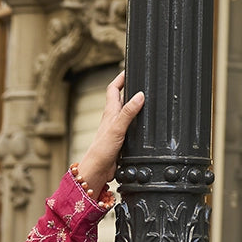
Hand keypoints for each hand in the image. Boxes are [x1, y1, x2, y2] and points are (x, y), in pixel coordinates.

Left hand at [73, 72, 144, 200]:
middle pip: (121, 99)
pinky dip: (136, 123)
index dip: (121, 78)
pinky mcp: (120, 141)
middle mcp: (112, 119)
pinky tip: (141, 125)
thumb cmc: (102, 150)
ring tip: (144, 98)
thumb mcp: (117, 127)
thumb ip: (129, 112)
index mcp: (110, 112)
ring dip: (133, 106)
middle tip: (139, 81)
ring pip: (126, 113)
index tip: (130, 69)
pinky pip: (129, 127)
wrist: (97, 171)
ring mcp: (116, 130)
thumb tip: (140, 95)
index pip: (114, 88)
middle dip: (129, 89)